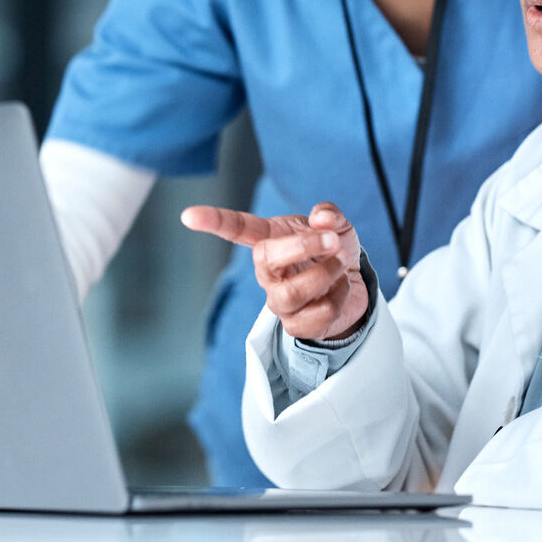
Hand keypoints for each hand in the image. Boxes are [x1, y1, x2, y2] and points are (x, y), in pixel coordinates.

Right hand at [181, 202, 369, 341]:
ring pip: (292, 292)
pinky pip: (317, 314)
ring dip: (325, 274)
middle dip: (301, 246)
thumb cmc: (332, 251)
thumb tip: (321, 217)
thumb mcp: (336, 226)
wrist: (353, 285)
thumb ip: (330, 215)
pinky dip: (339, 296)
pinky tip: (340, 289)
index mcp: (270, 240)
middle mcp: (267, 273)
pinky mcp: (297, 325)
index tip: (188, 215)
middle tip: (332, 240)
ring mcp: (278, 300)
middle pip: (264, 259)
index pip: (237, 229)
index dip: (214, 221)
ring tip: (341, 264)